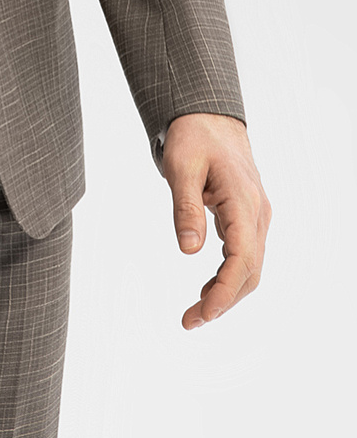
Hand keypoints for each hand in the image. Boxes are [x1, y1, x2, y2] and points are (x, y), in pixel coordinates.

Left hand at [162, 112, 270, 329]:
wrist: (208, 116)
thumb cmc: (192, 136)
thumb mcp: (180, 167)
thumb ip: (185, 207)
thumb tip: (189, 250)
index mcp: (243, 200)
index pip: (243, 258)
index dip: (225, 291)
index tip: (203, 314)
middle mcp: (257, 212)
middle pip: (250, 270)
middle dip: (223, 301)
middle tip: (189, 321)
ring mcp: (256, 216)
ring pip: (250, 267)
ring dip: (226, 293)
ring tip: (194, 313)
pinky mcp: (247, 218)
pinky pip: (244, 255)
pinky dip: (228, 277)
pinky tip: (207, 289)